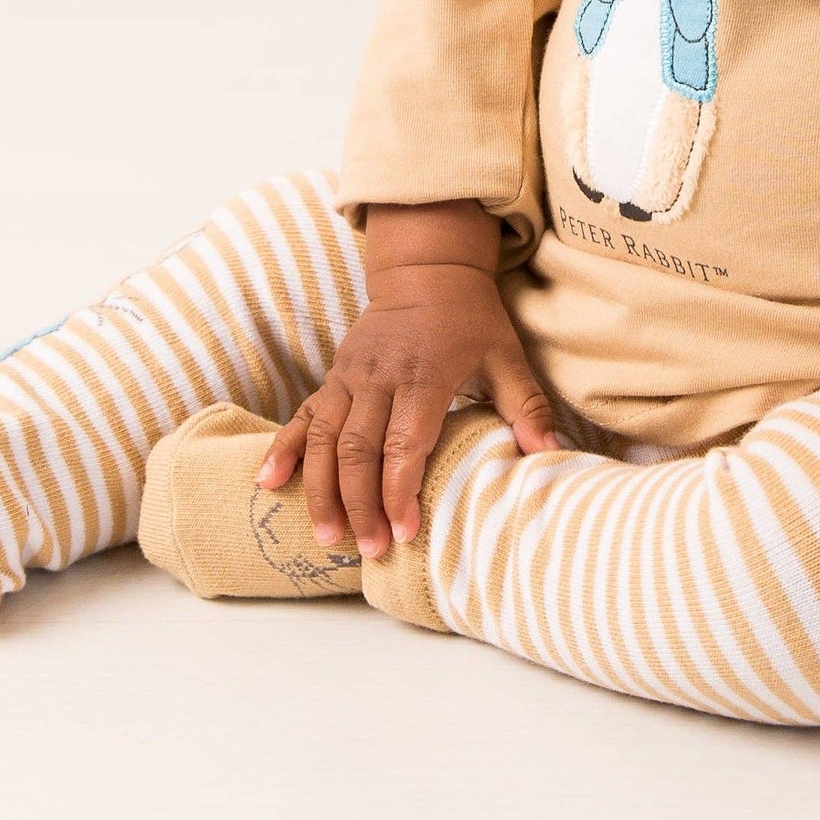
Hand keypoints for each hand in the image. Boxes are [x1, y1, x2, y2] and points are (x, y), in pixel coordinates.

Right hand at [256, 203, 557, 560]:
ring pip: (323, 437)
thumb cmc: (470, 319)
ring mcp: (350, 375)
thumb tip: (551, 453)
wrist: (426, 269)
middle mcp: (379, 377)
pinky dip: (284, 449)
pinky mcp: (334, 375)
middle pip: (357, 449)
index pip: (403, 443)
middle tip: (368, 550)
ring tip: (327, 537)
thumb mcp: (506, 355)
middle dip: (359, 504)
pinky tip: (267, 483)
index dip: (399, 491)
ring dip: (320, 489)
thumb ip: (525, 406)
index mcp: (423, 374)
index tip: (404, 532)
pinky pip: (303, 415)